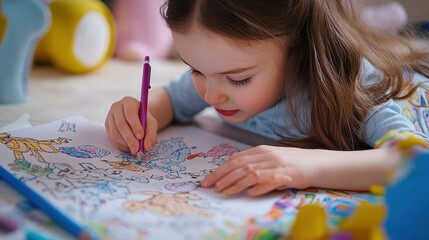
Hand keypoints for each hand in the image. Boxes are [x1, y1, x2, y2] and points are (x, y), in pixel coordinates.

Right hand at [105, 96, 157, 153]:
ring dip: (125, 143)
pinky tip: (128, 147)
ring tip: (134, 149)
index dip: (135, 125)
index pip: (130, 113)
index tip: (141, 136)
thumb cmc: (144, 119)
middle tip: (136, 149)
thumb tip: (147, 147)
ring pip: (114, 132)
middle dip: (129, 138)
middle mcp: (117, 107)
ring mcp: (109, 116)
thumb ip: (151, 134)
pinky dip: (120, 145)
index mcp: (129, 102)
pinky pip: (111, 138)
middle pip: (121, 124)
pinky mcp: (107, 125)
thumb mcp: (151, 124)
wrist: (136, 117)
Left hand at [200, 145, 318, 196]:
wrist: (317, 162)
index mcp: (261, 151)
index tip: (209, 179)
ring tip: (223, 191)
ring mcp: (276, 164)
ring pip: (250, 173)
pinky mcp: (287, 174)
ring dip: (234, 183)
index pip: (235, 159)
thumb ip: (255, 165)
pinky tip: (250, 192)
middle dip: (221, 176)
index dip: (220, 169)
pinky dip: (259, 186)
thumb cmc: (293, 163)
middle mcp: (266, 155)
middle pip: (238, 165)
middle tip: (209, 186)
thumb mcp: (271, 160)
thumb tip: (240, 178)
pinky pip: (270, 180)